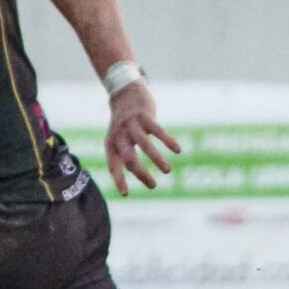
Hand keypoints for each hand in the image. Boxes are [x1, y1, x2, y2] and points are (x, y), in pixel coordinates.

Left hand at [105, 81, 178, 196]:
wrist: (125, 94)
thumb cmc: (123, 123)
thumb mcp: (117, 139)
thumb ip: (124, 155)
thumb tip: (139, 176)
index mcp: (111, 143)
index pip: (113, 166)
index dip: (118, 180)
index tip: (125, 194)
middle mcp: (120, 135)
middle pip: (130, 159)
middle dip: (142, 174)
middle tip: (153, 186)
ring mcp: (132, 125)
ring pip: (145, 146)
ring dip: (157, 160)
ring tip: (167, 171)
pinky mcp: (144, 116)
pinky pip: (158, 131)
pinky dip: (168, 141)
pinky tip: (177, 150)